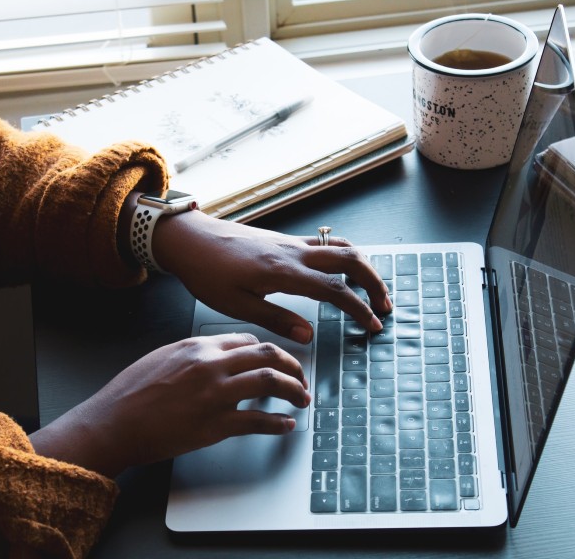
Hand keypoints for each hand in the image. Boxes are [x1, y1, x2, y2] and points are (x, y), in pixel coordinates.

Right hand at [30, 333, 309, 476]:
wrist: (112, 423)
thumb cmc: (130, 393)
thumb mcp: (162, 357)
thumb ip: (194, 354)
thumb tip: (218, 357)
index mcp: (198, 346)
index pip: (248, 341)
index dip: (269, 351)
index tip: (276, 361)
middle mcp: (211, 365)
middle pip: (268, 355)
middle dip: (292, 366)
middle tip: (300, 378)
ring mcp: (215, 394)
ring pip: (270, 382)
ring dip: (294, 390)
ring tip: (302, 399)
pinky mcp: (215, 425)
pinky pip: (258, 421)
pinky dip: (278, 423)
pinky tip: (286, 425)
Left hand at [153, 210, 391, 343]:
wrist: (190, 239)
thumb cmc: (207, 273)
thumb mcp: (237, 306)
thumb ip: (276, 320)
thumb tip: (309, 335)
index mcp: (284, 272)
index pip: (335, 289)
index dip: (359, 308)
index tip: (372, 325)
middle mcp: (293, 252)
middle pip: (350, 259)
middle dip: (374, 282)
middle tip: (384, 305)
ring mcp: (290, 242)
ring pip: (340, 246)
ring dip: (363, 265)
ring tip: (371, 288)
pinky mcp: (284, 239)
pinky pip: (324, 242)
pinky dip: (344, 255)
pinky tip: (342, 270)